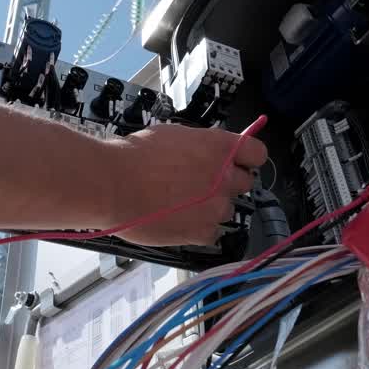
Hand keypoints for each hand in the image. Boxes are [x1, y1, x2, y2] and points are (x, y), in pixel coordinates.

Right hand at [107, 123, 267, 246]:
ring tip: (182, 204)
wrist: (112, 185)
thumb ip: (201, 145)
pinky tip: (178, 220)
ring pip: (227, 209)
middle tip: (202, 185)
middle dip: (226, 183)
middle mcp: (224, 177)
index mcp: (219, 147)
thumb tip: (210, 151)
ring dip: (211, 208)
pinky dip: (199, 229)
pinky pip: (212, 232)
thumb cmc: (133, 157)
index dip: (247, 158)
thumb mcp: (174, 136)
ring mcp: (215, 207)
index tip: (239, 162)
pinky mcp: (202, 232)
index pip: (257, 153)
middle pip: (245, 183)